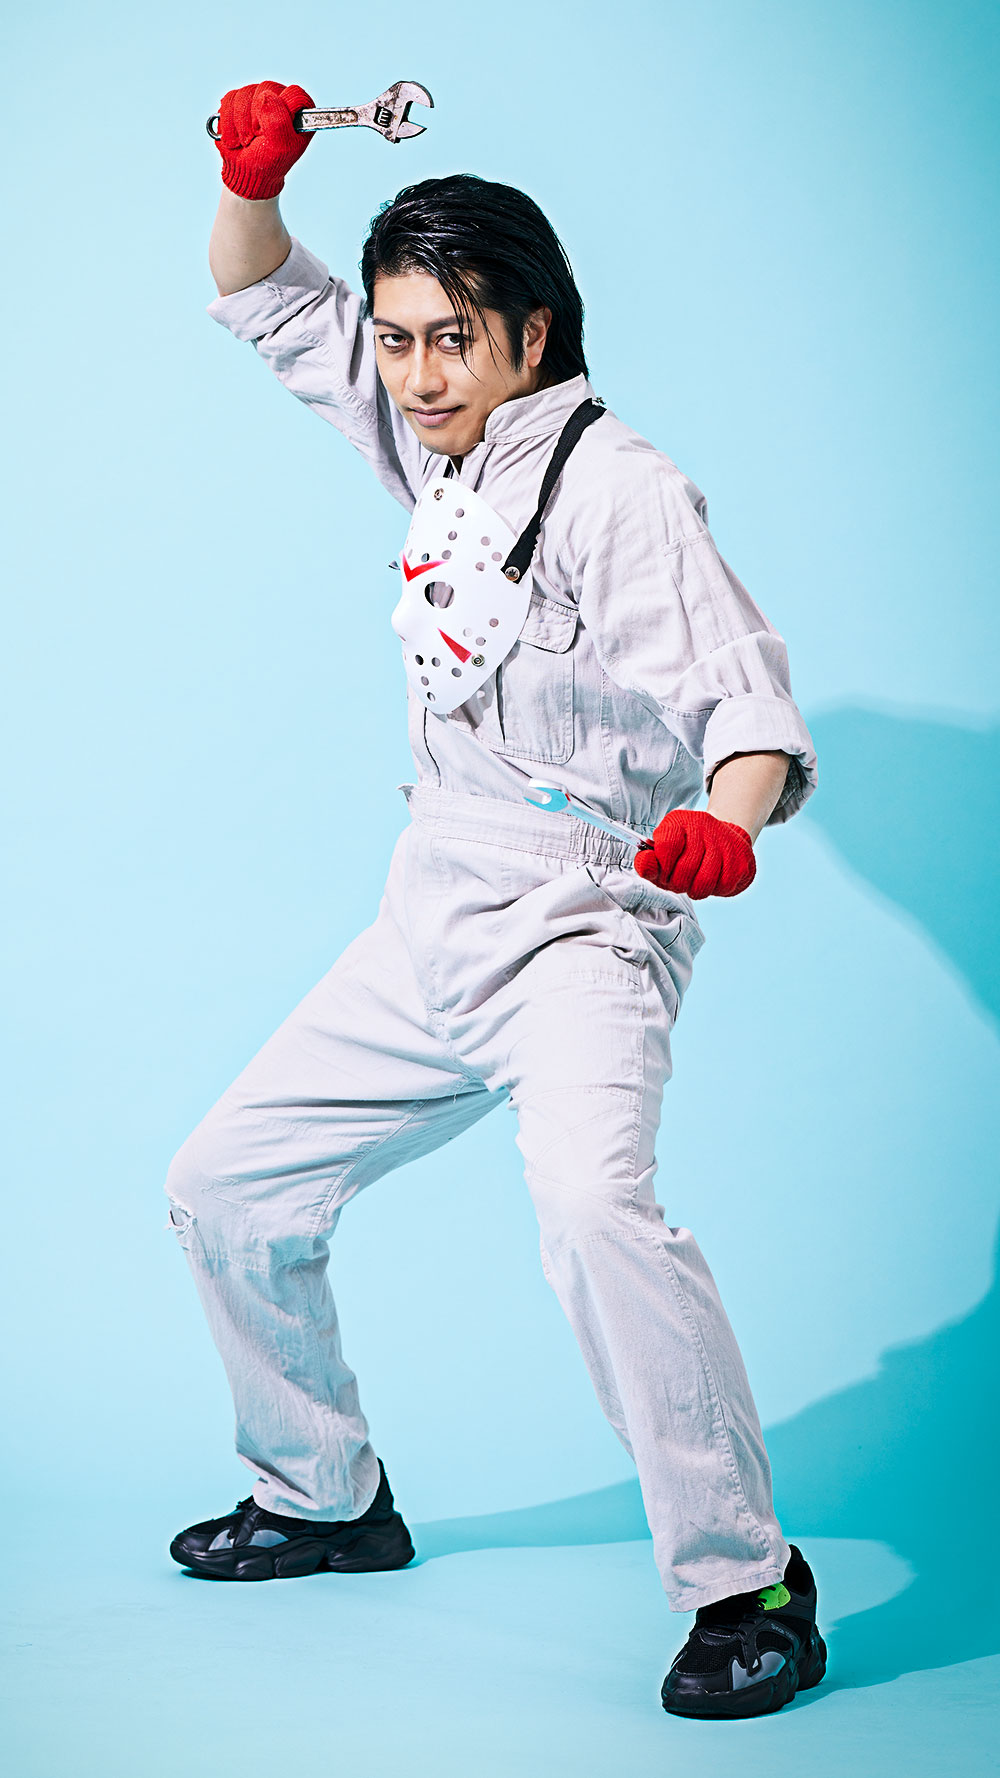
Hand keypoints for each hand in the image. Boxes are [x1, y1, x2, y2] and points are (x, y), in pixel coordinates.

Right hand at [215, 81, 315, 200]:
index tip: (273, 132)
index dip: (281, 111)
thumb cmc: (269, 162)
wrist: (246, 172)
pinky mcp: (239, 101)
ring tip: (245, 141)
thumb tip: (265, 97)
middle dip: (256, 118)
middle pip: (265, 89)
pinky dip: (228, 122)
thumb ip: (278, 121)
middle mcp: (280, 99)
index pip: (294, 93)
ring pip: (245, 93)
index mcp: (299, 111)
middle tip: (257, 138)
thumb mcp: (280, 147)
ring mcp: (259, 98)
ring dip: (240, 123)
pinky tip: (234, 136)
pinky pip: (229, 98)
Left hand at [634, 809, 755, 898]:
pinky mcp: (742, 857)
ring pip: (705, 882)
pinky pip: (724, 886)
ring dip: (696, 889)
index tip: (665, 872)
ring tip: (695, 881)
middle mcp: (702, 825)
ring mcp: (724, 840)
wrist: (724, 838)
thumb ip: (649, 862)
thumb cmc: (686, 852)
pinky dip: (716, 889)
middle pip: (685, 870)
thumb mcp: (662, 854)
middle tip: (679, 881)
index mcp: (678, 821)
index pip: (666, 847)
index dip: (663, 868)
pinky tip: (713, 879)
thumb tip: (644, 864)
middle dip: (678, 884)